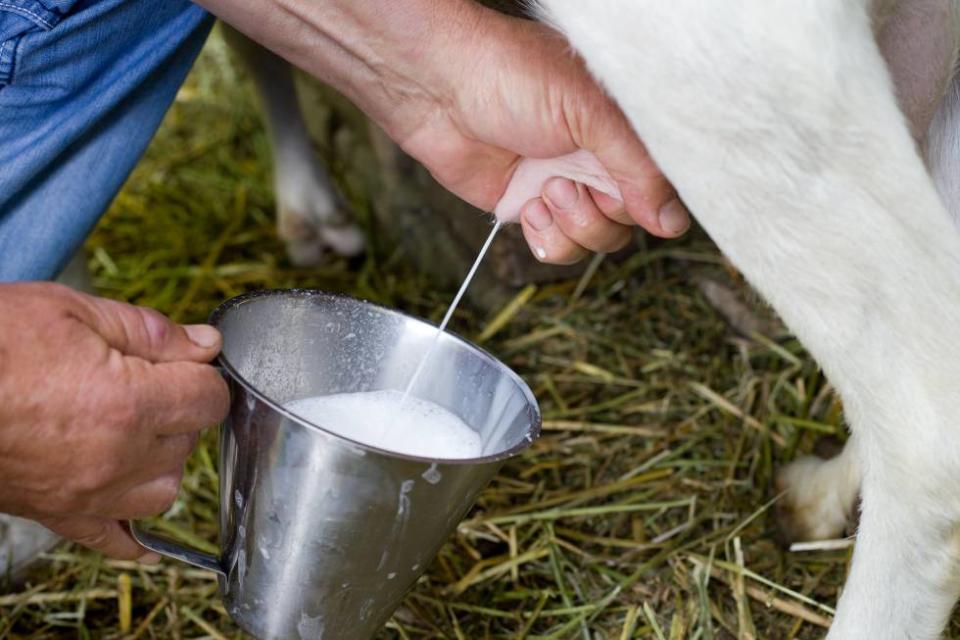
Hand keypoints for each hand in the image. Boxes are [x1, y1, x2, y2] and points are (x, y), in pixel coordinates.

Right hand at [0, 283, 228, 559]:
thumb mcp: (72, 311)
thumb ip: (149, 332)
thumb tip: (205, 344)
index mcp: (129, 402)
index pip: (210, 399)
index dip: (202, 375)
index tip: (184, 363)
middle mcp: (117, 456)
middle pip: (188, 440)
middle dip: (179, 409)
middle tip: (147, 383)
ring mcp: (87, 493)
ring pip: (163, 490)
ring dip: (162, 460)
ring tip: (134, 431)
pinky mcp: (56, 513)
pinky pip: (112, 540)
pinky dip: (134, 537)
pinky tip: (148, 536)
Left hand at [391, 11, 690, 263]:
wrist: (439, 89)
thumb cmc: (512, 75)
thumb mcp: (590, 112)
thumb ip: (638, 167)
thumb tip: (672, 221)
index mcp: (624, 131)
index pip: (662, 187)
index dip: (647, 201)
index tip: (620, 193)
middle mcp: (599, 161)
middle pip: (629, 223)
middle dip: (599, 214)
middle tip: (566, 183)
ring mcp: (565, 187)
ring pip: (596, 241)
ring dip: (572, 226)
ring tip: (544, 190)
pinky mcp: (530, 208)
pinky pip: (557, 248)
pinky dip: (546, 238)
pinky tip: (528, 207)